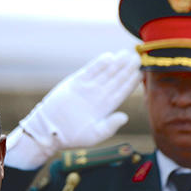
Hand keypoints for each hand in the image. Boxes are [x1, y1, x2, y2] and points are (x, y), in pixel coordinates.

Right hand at [6, 50, 140, 168]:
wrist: (50, 130)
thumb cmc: (73, 136)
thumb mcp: (94, 135)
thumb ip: (110, 126)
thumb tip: (125, 117)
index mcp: (105, 108)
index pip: (122, 92)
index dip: (131, 83)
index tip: (140, 73)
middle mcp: (98, 96)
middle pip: (115, 80)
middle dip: (126, 69)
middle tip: (137, 58)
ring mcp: (87, 88)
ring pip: (105, 73)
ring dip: (116, 64)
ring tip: (126, 54)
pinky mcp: (75, 82)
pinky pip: (89, 71)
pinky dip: (98, 64)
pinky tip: (109, 57)